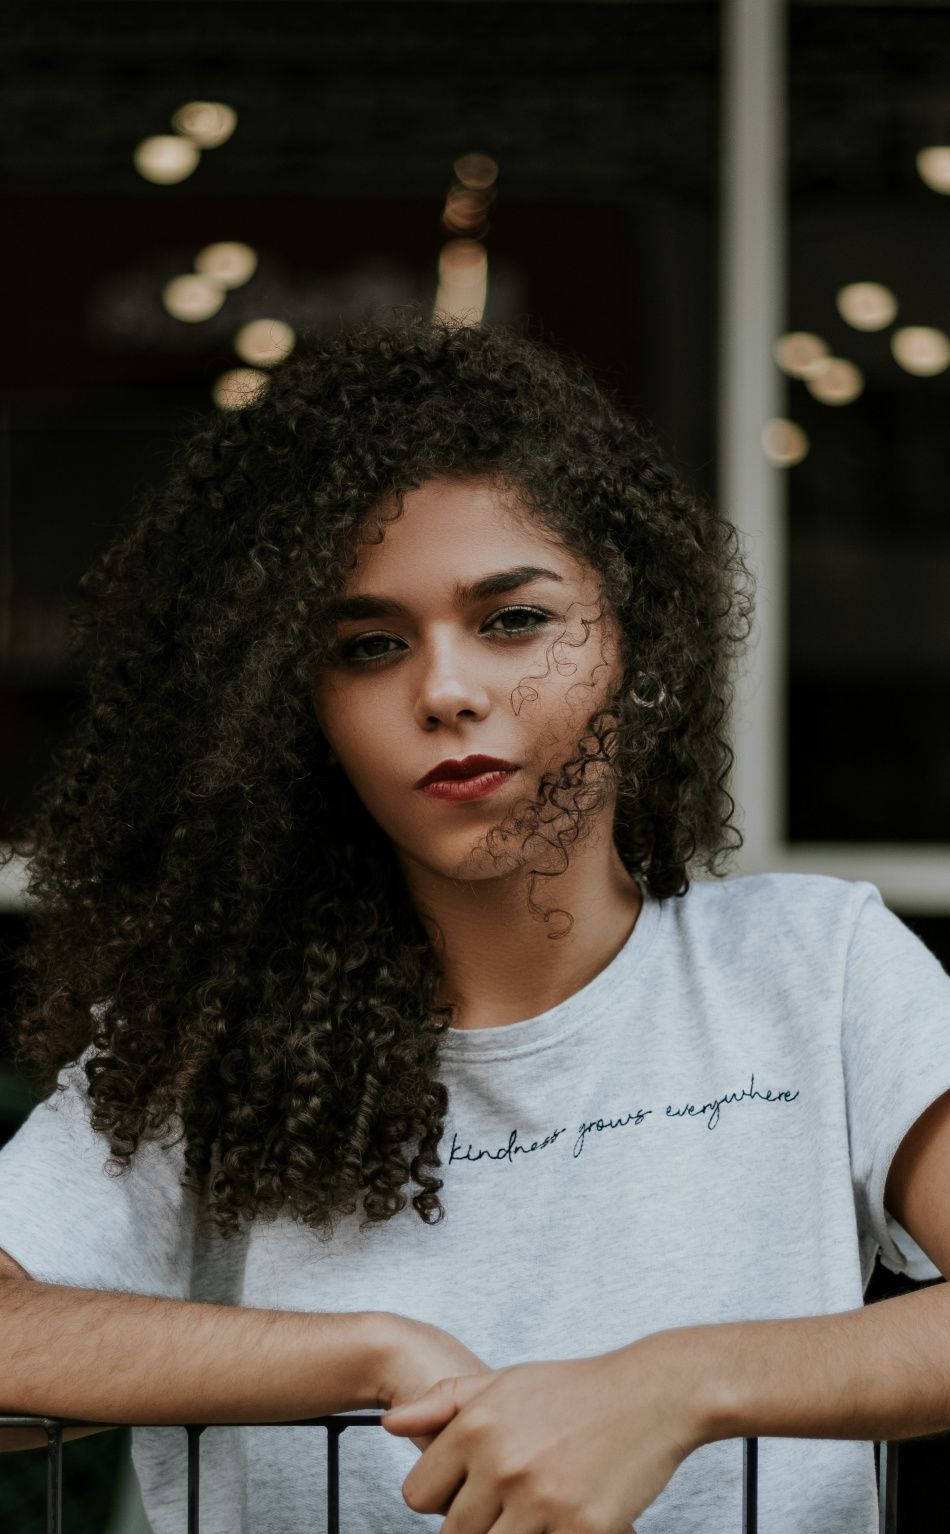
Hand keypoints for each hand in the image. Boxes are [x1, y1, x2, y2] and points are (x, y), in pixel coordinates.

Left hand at [380, 1335, 705, 1532]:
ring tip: (534, 1508)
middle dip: (476, 1524)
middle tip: (511, 1499)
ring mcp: (541, 1502)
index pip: (418, 1495)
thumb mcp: (503, 1382)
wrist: (651, 1394)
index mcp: (475, 1427)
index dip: (441, 1496)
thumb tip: (389, 1424)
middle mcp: (502, 1465)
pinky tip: (566, 1515)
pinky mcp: (580, 1529)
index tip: (471, 1487)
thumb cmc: (573, 1390)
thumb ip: (442, 1404)